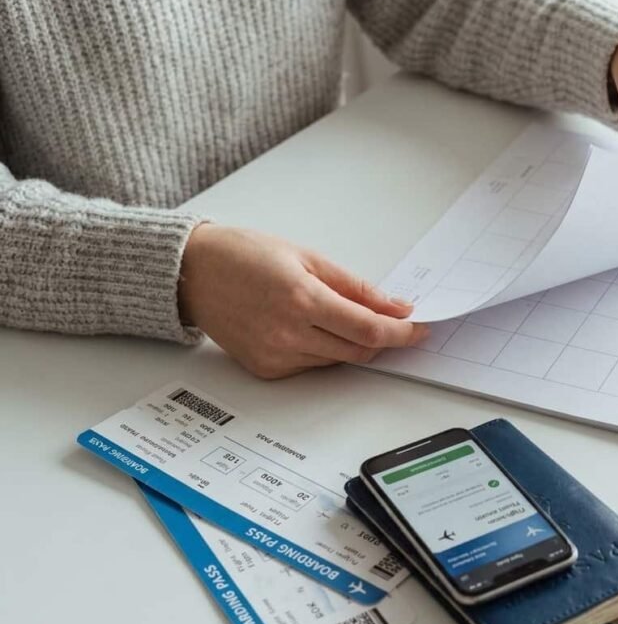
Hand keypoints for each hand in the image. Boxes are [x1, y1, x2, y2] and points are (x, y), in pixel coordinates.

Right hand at [178, 224, 428, 378]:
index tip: (419, 329)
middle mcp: (288, 333)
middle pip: (359, 350)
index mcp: (302, 298)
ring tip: (336, 313)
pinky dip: (324, 349)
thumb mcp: (308, 257)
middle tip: (394, 322)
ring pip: (338, 360)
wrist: (192, 273)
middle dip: (382, 339)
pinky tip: (309, 326)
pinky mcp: (266, 369)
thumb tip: (395, 306)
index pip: (368, 329)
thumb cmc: (245, 255)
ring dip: (353, 343)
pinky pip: (312, 365)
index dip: (401, 333)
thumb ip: (356, 287)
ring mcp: (275, 355)